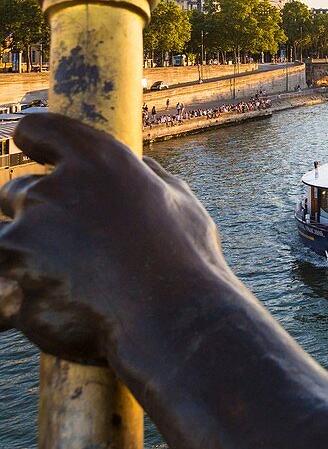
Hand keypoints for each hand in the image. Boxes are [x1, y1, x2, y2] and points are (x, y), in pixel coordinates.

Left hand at [0, 113, 231, 363]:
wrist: (174, 319)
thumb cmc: (187, 262)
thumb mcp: (183, 206)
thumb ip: (153, 180)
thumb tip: (144, 168)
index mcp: (98, 161)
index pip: (41, 129)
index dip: (34, 139)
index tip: (30, 148)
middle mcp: (53, 189)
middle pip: (16, 192)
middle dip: (36, 216)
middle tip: (74, 250)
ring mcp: (25, 235)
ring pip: (7, 241)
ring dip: (28, 259)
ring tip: (70, 288)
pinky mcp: (8, 281)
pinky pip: (0, 288)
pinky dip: (12, 295)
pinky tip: (42, 306)